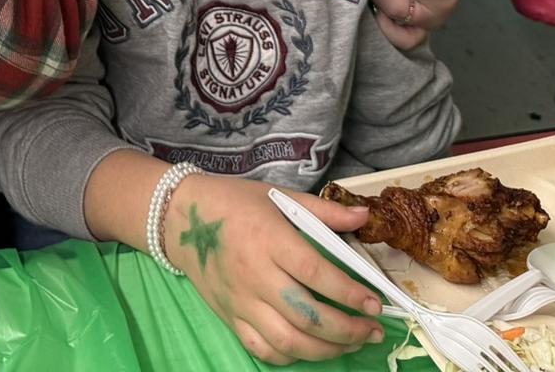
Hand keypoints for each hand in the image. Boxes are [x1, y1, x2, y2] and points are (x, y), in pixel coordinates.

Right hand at [163, 176, 384, 363]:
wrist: (179, 217)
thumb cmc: (234, 203)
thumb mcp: (279, 197)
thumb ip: (324, 211)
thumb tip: (364, 217)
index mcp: (269, 239)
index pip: (314, 274)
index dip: (348, 293)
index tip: (375, 305)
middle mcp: (255, 275)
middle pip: (306, 315)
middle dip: (347, 330)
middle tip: (372, 330)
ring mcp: (240, 301)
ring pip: (288, 341)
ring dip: (326, 350)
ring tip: (352, 343)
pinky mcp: (229, 317)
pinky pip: (263, 349)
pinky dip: (291, 357)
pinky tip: (312, 348)